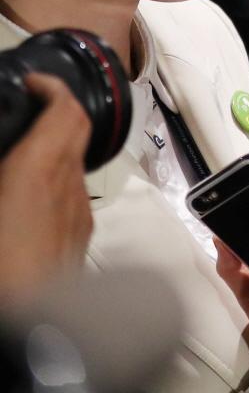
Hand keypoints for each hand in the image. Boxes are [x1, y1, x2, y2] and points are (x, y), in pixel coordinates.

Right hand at [0, 73, 92, 306]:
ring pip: (76, 166)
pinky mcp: (79, 240)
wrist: (29, 327)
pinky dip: (55, 184)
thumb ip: (8, 169)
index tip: (34, 83)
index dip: (53, 88)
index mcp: (40, 170)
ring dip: (55, 151)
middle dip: (57, 113)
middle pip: (78, 132)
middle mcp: (69, 186)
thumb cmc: (4, 265)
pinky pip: (73, 198)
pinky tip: (26, 201)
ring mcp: (79, 214)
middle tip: (29, 110)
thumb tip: (12, 166)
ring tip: (20, 156)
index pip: (65, 111)